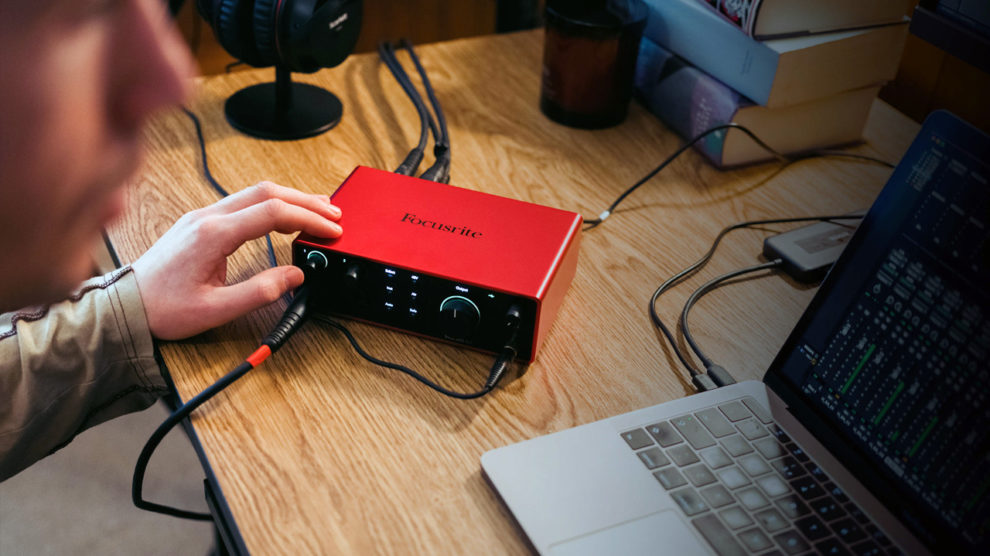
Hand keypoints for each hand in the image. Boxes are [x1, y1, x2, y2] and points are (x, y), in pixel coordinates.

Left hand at [132, 182, 341, 339]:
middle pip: (267, 192)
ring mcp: (202, 216)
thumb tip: (294, 276)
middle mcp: (207, 217)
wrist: (124, 305)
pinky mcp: (199, 222)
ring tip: (317, 210)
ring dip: (290, 198)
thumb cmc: (162, 308)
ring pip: (255, 193)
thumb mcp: (215, 310)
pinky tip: (283, 214)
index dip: (308, 218)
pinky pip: (242, 201)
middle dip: (306, 200)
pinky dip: (271, 204)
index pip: (273, 213)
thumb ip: (260, 292)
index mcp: (213, 234)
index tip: (331, 229)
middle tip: (334, 214)